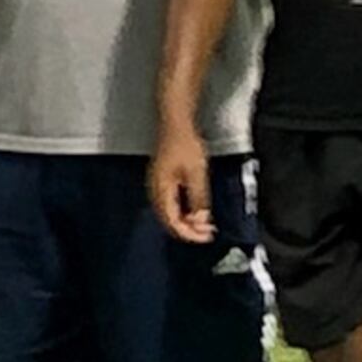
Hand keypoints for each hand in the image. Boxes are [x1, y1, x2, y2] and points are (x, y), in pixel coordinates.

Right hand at [148, 122, 215, 245]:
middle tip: (206, 234)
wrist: (176, 125)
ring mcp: (157, 187)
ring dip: (185, 223)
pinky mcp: (162, 183)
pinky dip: (182, 213)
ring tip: (203, 226)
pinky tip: (194, 213)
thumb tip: (201, 220)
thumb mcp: (197, 173)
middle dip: (188, 231)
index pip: (172, 222)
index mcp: (161, 190)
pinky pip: (169, 205)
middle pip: (168, 221)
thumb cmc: (185, 144)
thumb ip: (198, 198)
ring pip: (168, 214)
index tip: (204, 237)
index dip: (189, 233)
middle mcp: (155, 191)